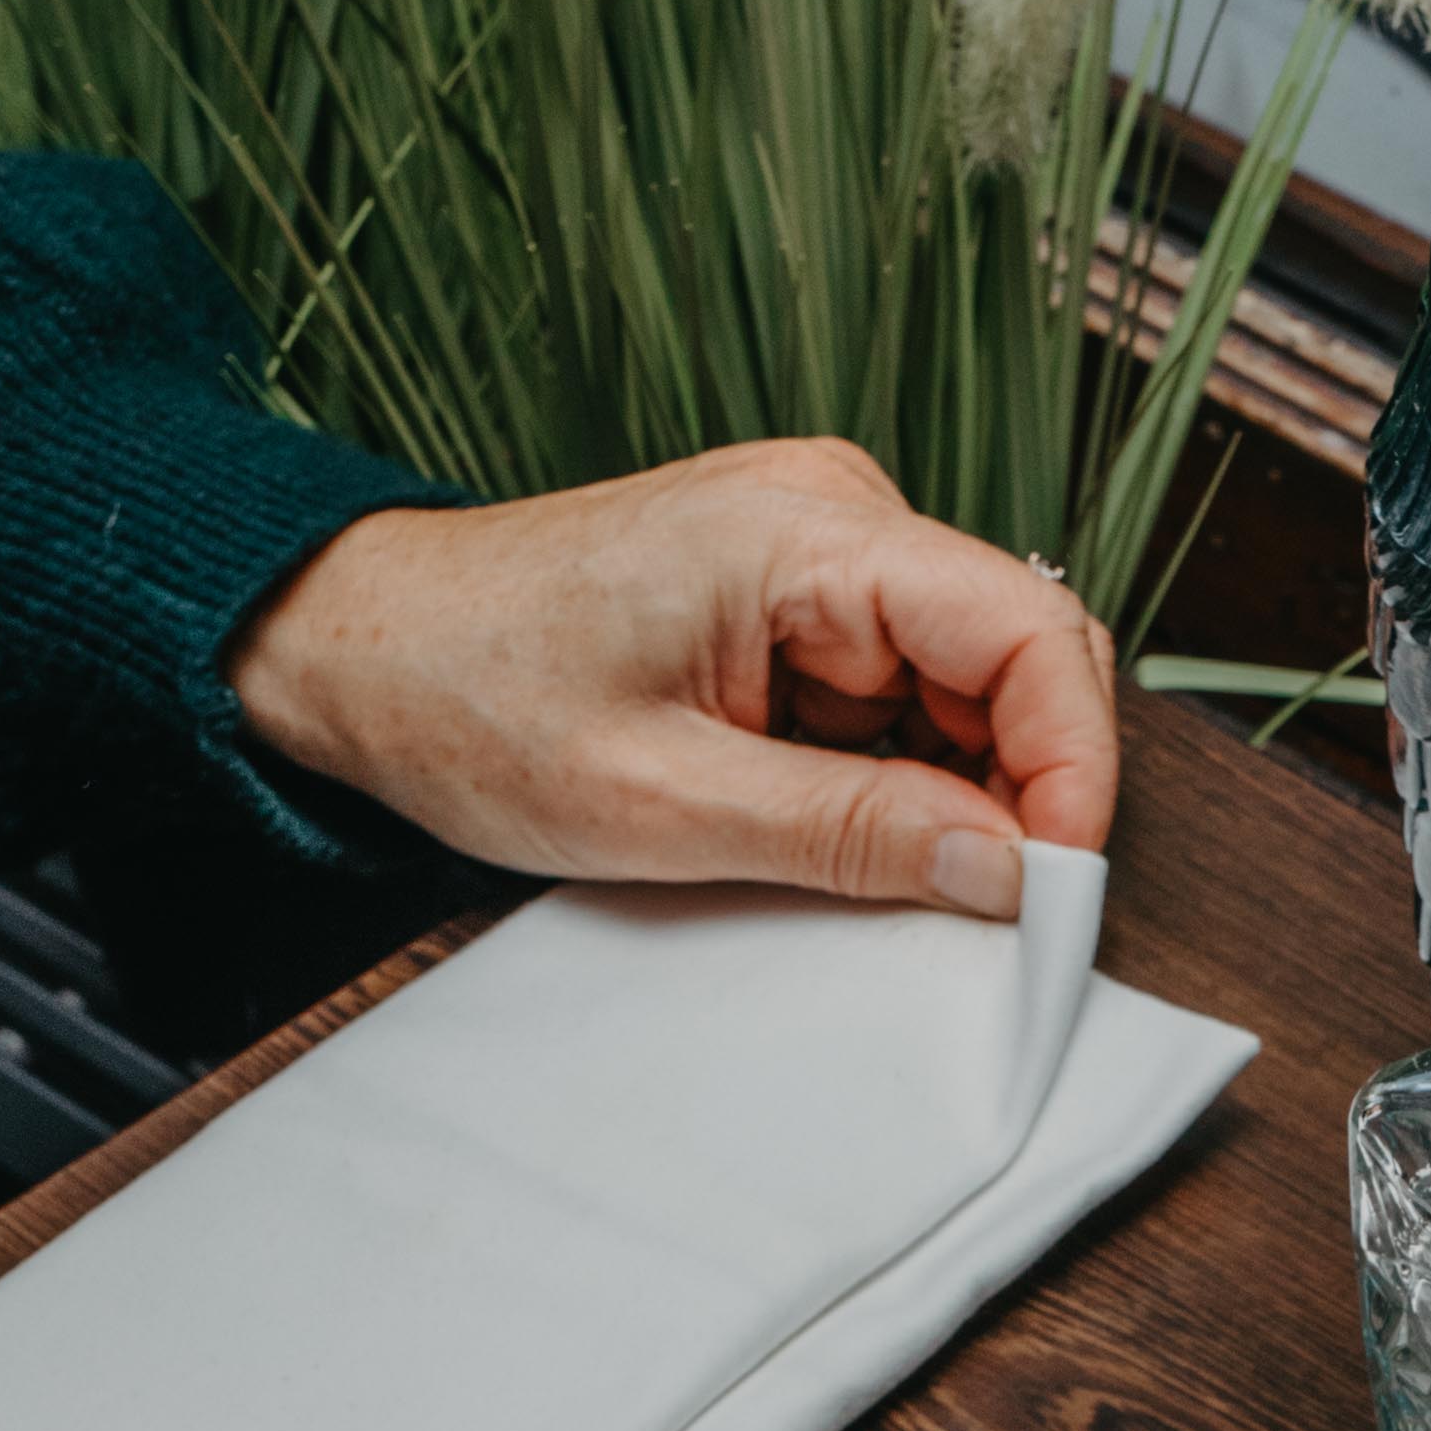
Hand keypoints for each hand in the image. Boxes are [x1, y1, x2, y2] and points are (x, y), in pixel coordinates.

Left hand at [227, 436, 1118, 916]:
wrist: (358, 649)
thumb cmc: (470, 699)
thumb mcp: (662, 803)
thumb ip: (849, 834)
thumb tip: (1005, 872)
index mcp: (807, 528)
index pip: (1027, 628)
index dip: (1071, 767)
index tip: (1056, 888)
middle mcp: (834, 513)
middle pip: (1016, 657)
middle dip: (1023, 792)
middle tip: (990, 917)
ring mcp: (820, 553)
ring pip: (966, 688)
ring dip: (953, 794)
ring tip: (874, 875)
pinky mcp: (796, 601)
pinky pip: (899, 696)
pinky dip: (897, 780)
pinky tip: (834, 833)